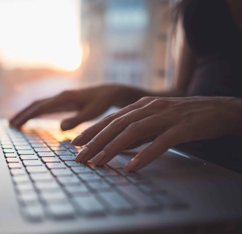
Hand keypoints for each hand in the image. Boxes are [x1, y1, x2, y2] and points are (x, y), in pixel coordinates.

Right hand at [10, 84, 144, 130]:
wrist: (110, 92)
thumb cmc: (103, 102)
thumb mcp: (92, 112)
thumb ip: (77, 120)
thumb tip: (60, 128)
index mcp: (64, 98)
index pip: (41, 107)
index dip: (27, 116)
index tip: (16, 124)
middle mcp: (60, 96)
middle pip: (36, 104)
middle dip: (23, 114)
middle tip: (10, 125)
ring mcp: (61, 98)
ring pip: (39, 105)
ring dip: (27, 113)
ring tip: (16, 122)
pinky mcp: (64, 101)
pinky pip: (46, 106)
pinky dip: (36, 112)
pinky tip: (32, 118)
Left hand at [72, 96, 241, 171]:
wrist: (217, 108)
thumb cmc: (183, 116)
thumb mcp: (155, 119)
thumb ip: (137, 129)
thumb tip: (118, 145)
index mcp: (141, 106)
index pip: (110, 119)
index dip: (92, 131)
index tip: (76, 143)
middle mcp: (149, 108)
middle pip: (116, 125)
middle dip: (95, 142)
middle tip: (80, 157)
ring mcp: (165, 116)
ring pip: (133, 132)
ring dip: (113, 148)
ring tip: (99, 163)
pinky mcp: (182, 127)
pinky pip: (161, 142)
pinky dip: (145, 155)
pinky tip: (133, 167)